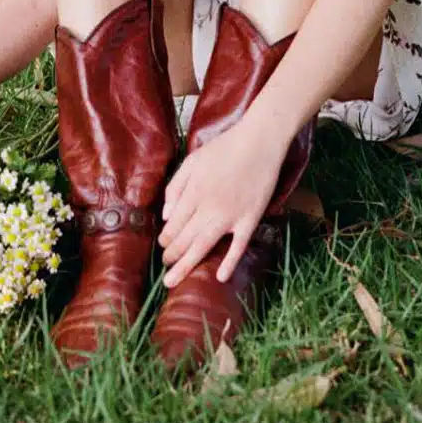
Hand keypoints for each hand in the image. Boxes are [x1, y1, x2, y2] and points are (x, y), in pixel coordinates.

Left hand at [158, 123, 287, 287]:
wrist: (259, 141)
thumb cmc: (224, 148)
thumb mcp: (192, 160)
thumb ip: (176, 186)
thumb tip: (166, 215)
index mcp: (193, 191)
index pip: (173, 224)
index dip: (166, 239)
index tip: (163, 247)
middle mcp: (208, 206)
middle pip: (185, 238)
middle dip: (172, 256)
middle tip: (166, 269)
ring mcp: (230, 215)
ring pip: (204, 245)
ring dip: (187, 264)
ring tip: (174, 280)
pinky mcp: (250, 218)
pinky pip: (238, 245)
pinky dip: (229, 262)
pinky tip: (219, 277)